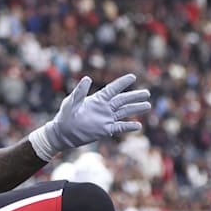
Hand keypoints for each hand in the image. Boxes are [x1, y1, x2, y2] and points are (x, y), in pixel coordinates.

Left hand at [27, 73, 150, 160]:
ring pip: (124, 112)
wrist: (63, 133)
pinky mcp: (105, 130)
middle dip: (134, 96)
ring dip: (135, 109)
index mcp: (97, 99)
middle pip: (122, 100)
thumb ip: (80, 91)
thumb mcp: (71, 102)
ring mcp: (105, 119)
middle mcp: (104, 108)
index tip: (133, 76)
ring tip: (147, 105)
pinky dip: (128, 127)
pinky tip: (138, 126)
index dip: (122, 83)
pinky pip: (119, 127)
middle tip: (147, 93)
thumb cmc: (65, 115)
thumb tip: (87, 78)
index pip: (112, 89)